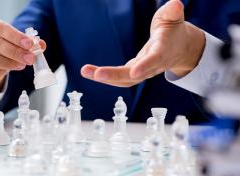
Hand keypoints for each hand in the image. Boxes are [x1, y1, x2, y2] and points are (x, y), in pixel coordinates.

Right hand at [0, 15, 45, 90]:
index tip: (29, 44)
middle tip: (30, 59)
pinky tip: (6, 71)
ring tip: (21, 65)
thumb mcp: (15, 41)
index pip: (0, 27)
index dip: (16, 37)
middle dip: (15, 52)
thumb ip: (29, 42)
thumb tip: (41, 45)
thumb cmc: (2, 46)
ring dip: (7, 62)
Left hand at [81, 0, 204, 86]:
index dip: (145, 66)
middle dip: (115, 76)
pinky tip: (91, 72)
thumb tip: (175, 4)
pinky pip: (120, 78)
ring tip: (85, 71)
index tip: (134, 72)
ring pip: (124, 80)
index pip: (154, 59)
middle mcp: (152, 66)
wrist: (177, 49)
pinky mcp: (134, 72)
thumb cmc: (173, 31)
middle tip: (96, 74)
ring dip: (105, 78)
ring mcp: (143, 72)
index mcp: (163, 51)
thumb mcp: (173, 18)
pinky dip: (105, 76)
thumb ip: (173, 12)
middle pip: (134, 76)